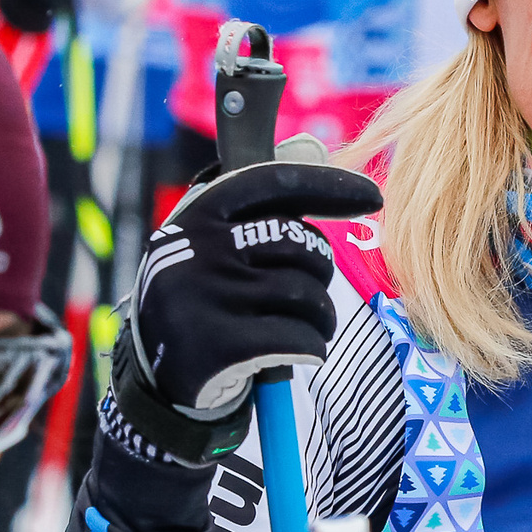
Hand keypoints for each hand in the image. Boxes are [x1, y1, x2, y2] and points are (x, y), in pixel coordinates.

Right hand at [118, 141, 380, 447]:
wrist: (159, 384)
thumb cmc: (204, 301)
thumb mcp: (215, 246)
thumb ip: (260, 206)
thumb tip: (313, 147)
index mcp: (196, 215)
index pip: (273, 183)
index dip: (329, 185)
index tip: (372, 195)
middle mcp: (197, 249)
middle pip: (302, 246)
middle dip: (320, 274)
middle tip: (306, 297)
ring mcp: (205, 297)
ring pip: (308, 296)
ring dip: (319, 319)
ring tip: (298, 329)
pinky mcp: (219, 346)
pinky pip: (300, 338)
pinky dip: (310, 349)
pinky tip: (293, 355)